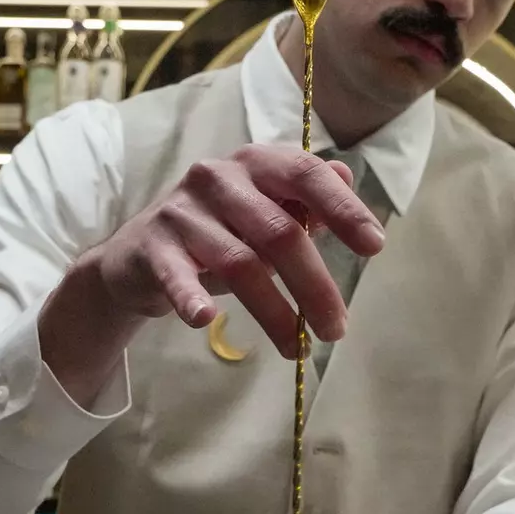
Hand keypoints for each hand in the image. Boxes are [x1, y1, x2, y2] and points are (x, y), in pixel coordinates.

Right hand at [39, 144, 384, 399]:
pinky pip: (177, 274)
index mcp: (256, 163)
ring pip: (239, 261)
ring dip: (273, 312)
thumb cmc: (218, 233)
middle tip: (336, 330)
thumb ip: (305, 200)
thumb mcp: (265, 212)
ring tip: (296, 350)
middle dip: (314, 285)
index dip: (343, 209)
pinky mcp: (152, 246)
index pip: (306, 174)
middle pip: (279, 231)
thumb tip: (346, 177)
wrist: (139, 255)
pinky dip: (191, 296)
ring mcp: (182, 210)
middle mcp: (218, 176)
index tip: (375, 247)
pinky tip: (206, 319)